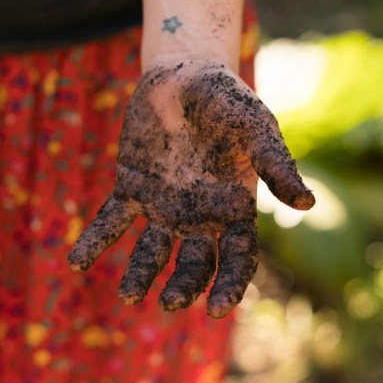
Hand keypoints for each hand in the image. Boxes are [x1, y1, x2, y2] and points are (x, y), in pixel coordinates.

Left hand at [68, 60, 313, 317]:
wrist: (183, 72)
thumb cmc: (227, 100)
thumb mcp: (256, 127)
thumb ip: (276, 164)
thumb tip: (307, 205)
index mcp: (235, 209)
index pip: (237, 259)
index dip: (229, 286)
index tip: (216, 310)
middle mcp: (200, 216)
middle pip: (194, 264)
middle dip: (183, 287)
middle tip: (169, 302)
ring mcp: (163, 206)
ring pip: (152, 251)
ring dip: (139, 275)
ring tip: (127, 296)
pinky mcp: (131, 189)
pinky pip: (111, 221)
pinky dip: (93, 242)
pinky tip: (75, 262)